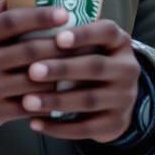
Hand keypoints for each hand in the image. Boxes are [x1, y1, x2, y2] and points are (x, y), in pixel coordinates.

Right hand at [0, 0, 69, 139]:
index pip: (10, 22)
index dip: (39, 16)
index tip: (63, 12)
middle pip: (28, 51)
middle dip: (58, 45)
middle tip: (81, 38)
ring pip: (32, 81)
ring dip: (58, 74)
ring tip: (80, 66)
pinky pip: (27, 107)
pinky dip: (47, 101)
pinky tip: (62, 94)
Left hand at [21, 20, 140, 142]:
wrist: (116, 99)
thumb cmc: (88, 61)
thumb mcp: (89, 45)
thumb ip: (68, 36)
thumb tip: (26, 26)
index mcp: (120, 42)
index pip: (107, 32)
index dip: (83, 35)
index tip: (58, 38)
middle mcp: (128, 68)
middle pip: (95, 67)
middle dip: (61, 69)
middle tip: (32, 71)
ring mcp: (125, 98)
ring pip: (88, 100)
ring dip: (55, 101)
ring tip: (27, 101)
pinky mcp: (116, 124)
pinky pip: (86, 128)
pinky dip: (58, 127)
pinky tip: (35, 123)